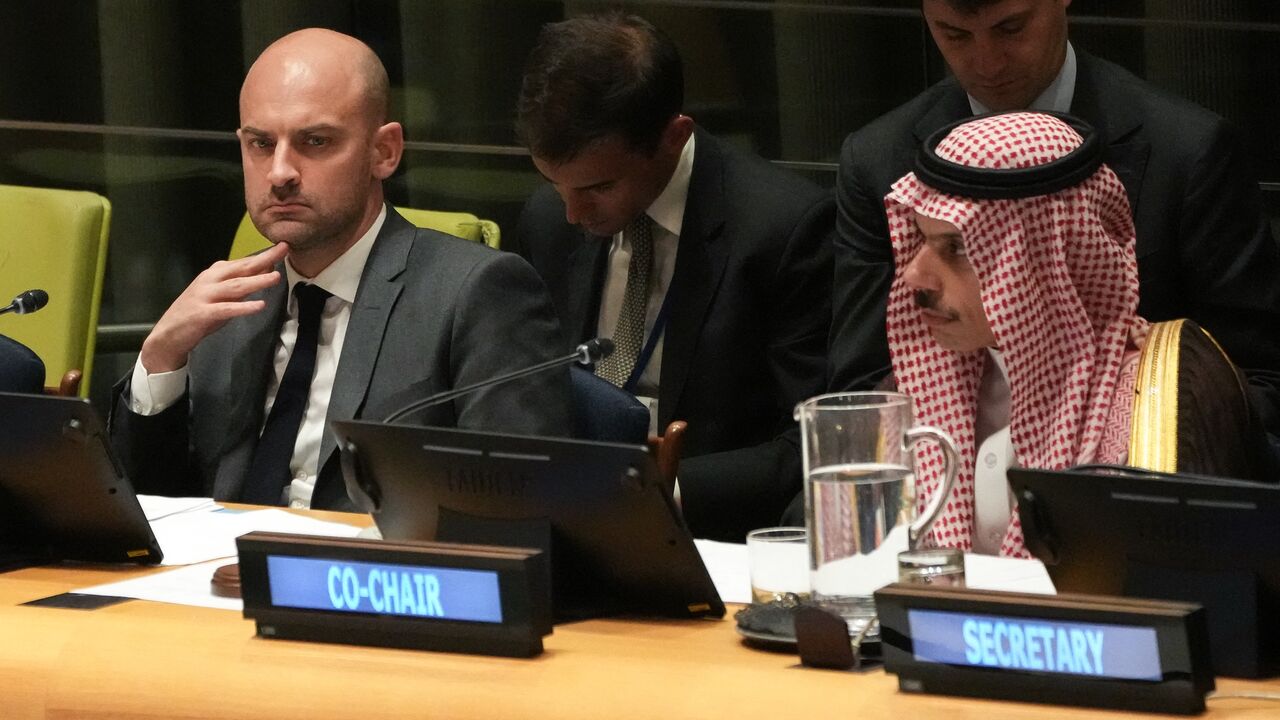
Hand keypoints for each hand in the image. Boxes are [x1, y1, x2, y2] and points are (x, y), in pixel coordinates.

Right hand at [140, 242, 288, 372]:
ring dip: (256, 281)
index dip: (264, 255)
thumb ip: (240, 285)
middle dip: (264, 259)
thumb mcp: (221, 296)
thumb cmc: (199, 313)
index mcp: (214, 274)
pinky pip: (226, 309)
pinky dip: (243, 307)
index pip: (243, 263)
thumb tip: (265, 273)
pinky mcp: (203, 313)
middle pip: (241, 268)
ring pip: (235, 286)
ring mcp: (205, 296)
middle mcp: (210, 280)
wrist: (169, 334)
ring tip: (276, 277)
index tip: (283, 247)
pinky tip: (259, 305)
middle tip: (284, 249)